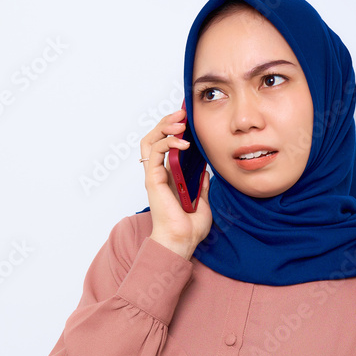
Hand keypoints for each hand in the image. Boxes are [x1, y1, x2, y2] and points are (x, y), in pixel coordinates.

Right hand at [139, 107, 212, 260]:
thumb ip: (201, 185)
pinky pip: (155, 152)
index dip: (174, 130)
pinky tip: (183, 143)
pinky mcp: (153, 179)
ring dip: (164, 127)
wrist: (182, 241)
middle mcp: (159, 174)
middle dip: (167, 122)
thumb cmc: (189, 227)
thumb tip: (206, 172)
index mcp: (169, 177)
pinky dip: (167, 142)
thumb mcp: (203, 201)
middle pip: (155, 138)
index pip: (166, 145)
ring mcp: (154, 176)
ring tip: (180, 122)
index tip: (188, 120)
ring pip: (150, 140)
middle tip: (182, 114)